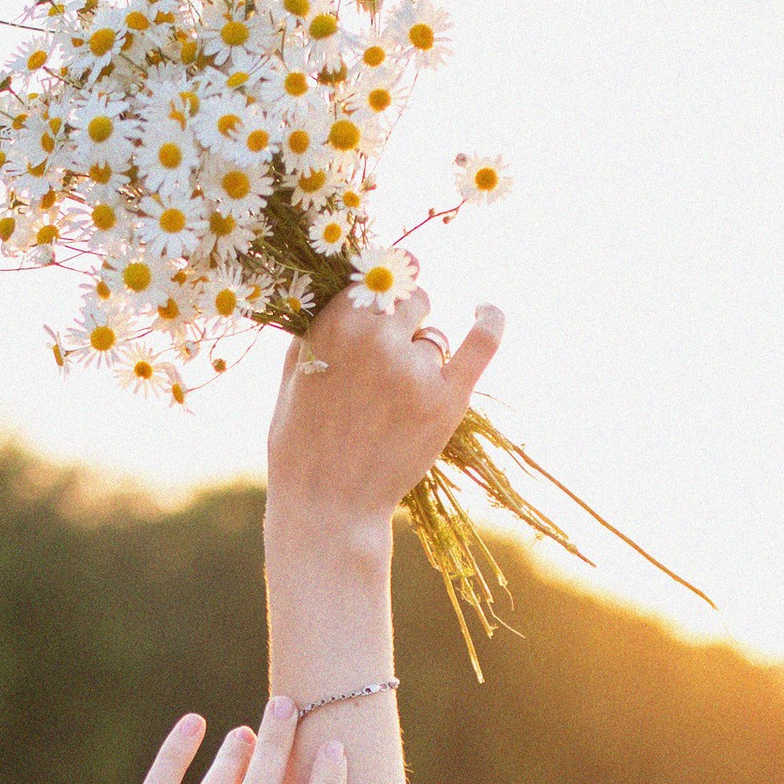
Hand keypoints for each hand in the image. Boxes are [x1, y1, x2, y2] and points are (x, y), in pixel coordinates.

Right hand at [267, 287, 504, 531]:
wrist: (328, 506)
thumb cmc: (302, 444)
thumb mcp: (293, 374)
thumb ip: (319, 327)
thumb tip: (350, 290)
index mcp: (334, 324)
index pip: (374, 277)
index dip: (380, 287)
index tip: (383, 294)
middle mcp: (376, 338)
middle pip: (410, 297)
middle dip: (402, 317)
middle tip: (386, 356)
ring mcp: (414, 368)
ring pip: (434, 335)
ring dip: (420, 354)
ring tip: (392, 400)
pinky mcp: (447, 399)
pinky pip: (481, 341)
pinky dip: (489, 320)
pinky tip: (486, 310)